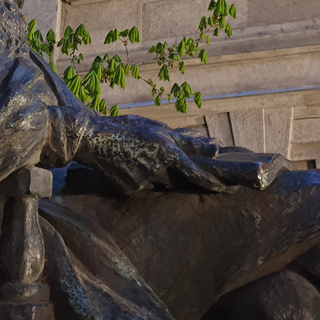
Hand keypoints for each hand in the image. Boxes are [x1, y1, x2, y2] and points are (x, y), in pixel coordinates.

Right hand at [76, 114, 233, 194]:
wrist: (91, 139)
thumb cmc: (128, 128)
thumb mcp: (159, 129)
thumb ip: (187, 141)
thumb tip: (215, 148)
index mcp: (167, 152)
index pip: (196, 173)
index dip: (213, 183)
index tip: (228, 188)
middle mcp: (158, 171)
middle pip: (180, 180)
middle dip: (188, 178)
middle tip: (198, 175)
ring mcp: (143, 184)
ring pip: (164, 185)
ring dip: (166, 177)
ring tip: (151, 160)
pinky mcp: (130, 191)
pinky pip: (146, 188)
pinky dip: (147, 180)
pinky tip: (135, 165)